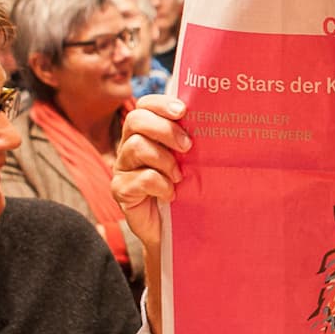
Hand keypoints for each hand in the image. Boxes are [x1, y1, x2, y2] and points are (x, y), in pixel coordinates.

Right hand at [112, 95, 189, 255]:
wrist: (175, 229)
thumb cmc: (186, 190)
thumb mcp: (191, 162)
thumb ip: (191, 142)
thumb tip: (213, 119)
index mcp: (145, 134)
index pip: (144, 106)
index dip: (160, 104)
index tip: (182, 111)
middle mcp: (129, 146)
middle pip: (136, 120)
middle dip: (165, 129)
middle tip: (187, 146)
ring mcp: (122, 168)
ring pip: (136, 147)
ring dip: (165, 160)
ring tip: (179, 177)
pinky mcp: (120, 190)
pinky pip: (140, 178)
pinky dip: (160, 185)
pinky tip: (171, 194)